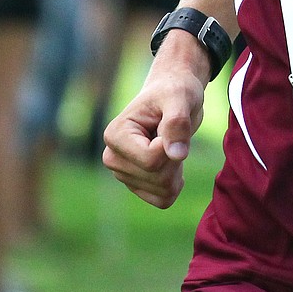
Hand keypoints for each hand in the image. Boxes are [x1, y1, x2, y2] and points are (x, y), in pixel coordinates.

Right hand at [102, 44, 206, 207]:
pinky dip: (174, 184)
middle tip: (174, 134)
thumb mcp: (180, 97)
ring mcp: (122, 173)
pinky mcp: (135, 184)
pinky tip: (172, 163)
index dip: (172, 146)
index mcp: (115, 135)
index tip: (171, 124)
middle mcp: (112, 158)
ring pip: (162, 191)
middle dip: (175, 159)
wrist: (173, 96)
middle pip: (157, 178)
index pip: (151, 160)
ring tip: (171, 144)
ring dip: (176, 170)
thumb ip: (177, 123)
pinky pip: (162, 200)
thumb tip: (176, 154)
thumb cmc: (175, 91)